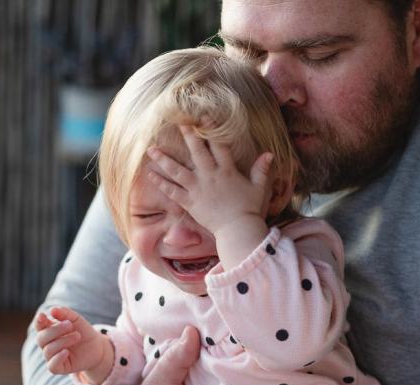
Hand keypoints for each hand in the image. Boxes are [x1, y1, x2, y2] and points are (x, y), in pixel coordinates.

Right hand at [34, 306, 112, 384]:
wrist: (97, 347)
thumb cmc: (84, 332)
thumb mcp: (77, 320)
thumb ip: (66, 314)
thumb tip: (52, 310)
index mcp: (49, 330)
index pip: (39, 326)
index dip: (39, 321)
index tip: (43, 316)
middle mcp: (48, 344)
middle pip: (41, 338)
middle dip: (55, 330)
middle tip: (70, 325)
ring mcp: (52, 356)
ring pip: (48, 350)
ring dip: (63, 341)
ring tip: (77, 336)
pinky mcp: (59, 368)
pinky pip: (51, 366)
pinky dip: (57, 358)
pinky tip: (66, 352)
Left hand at [145, 125, 273, 235]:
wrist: (238, 230)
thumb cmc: (249, 209)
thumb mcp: (259, 188)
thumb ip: (261, 170)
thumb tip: (269, 154)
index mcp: (227, 171)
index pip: (218, 146)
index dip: (211, 131)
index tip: (203, 118)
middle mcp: (210, 176)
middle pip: (196, 152)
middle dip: (187, 136)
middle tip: (177, 123)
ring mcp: (198, 189)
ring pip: (177, 171)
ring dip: (164, 159)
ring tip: (151, 149)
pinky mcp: (190, 203)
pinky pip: (172, 191)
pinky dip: (161, 183)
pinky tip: (150, 174)